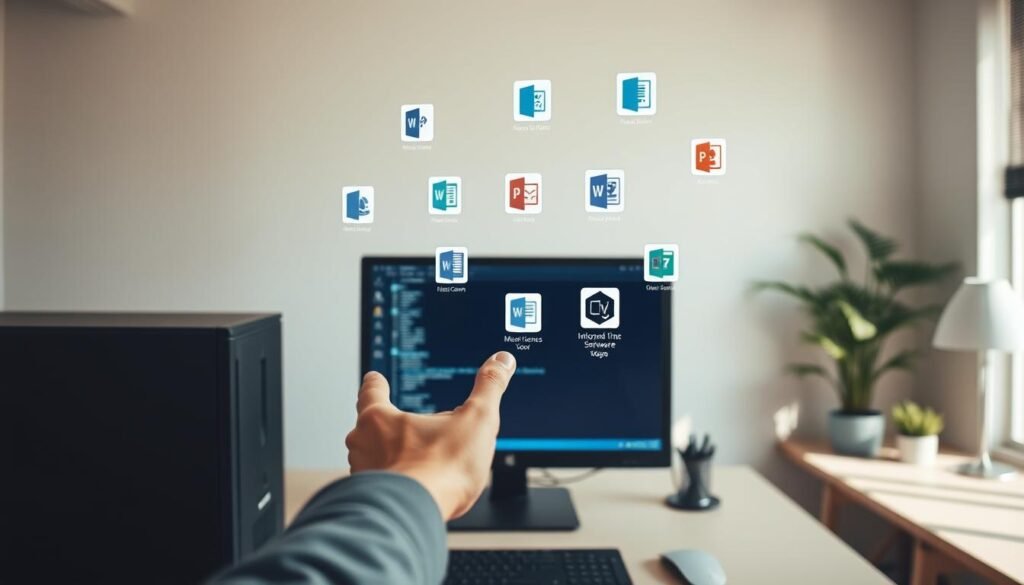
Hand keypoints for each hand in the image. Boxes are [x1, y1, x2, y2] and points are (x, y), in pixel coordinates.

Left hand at [345, 351, 516, 519]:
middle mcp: (362, 444)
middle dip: (388, 427)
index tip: (375, 379)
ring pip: (373, 458)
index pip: (371, 391)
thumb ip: (489, 387)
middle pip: (370, 426)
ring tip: (417, 464)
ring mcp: (363, 474)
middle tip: (408, 428)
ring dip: (391, 459)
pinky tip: (415, 490)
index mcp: (380, 417)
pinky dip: (394, 485)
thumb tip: (501, 361)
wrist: (418, 514)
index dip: (376, 384)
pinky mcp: (370, 500)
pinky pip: (379, 487)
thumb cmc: (441, 469)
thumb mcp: (477, 419)